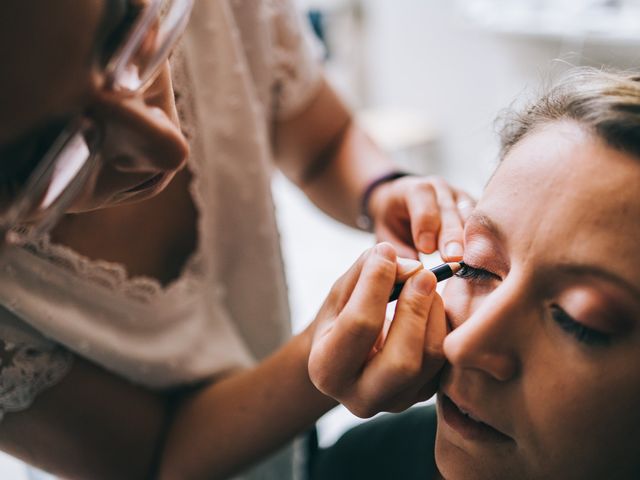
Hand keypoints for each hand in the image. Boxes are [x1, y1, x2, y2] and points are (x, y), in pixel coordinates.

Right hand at [307, 243, 446, 416]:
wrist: (345, 358)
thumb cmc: (338, 319)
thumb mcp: (339, 295)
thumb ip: (365, 272)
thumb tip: (408, 264)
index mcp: (326, 370)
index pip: (360, 325)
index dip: (376, 283)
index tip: (386, 250)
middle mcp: (361, 398)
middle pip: (401, 361)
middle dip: (415, 310)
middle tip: (422, 272)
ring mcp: (396, 403)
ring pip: (429, 361)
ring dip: (434, 313)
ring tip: (427, 282)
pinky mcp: (422, 396)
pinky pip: (444, 362)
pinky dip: (444, 325)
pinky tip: (433, 302)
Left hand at [367, 175, 475, 259]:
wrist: (402, 205)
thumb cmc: (393, 222)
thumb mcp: (386, 234)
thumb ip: (398, 251)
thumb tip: (416, 271)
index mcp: (412, 188)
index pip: (422, 197)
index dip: (425, 223)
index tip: (425, 248)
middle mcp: (439, 188)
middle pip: (448, 209)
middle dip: (451, 235)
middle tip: (452, 258)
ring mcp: (459, 197)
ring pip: (468, 215)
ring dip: (469, 240)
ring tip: (469, 262)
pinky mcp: (473, 210)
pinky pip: (481, 223)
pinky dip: (481, 240)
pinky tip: (481, 258)